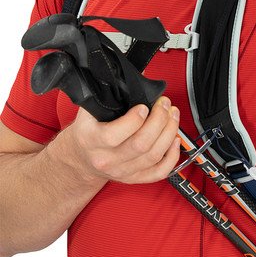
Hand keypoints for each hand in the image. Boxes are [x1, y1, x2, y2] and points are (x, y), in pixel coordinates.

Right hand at [61, 97, 180, 184]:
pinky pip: (159, 172)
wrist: (81, 159)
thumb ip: (105, 96)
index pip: (115, 135)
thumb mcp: (88, 111)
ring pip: (153, 156)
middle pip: (141, 144)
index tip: (145, 105)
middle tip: (165, 105)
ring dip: (169, 132)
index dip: (135, 119)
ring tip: (173, 115)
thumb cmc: (88, 131)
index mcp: (91, 141)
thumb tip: (132, 77)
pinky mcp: (134, 178)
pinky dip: (172, 156)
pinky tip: (174, 139)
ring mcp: (122, 172)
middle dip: (159, 121)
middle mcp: (106, 159)